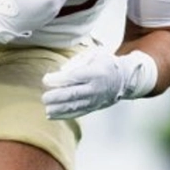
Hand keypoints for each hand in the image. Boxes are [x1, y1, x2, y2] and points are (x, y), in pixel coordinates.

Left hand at [42, 47, 156, 118]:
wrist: (124, 79)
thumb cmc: (106, 63)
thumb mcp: (96, 54)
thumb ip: (78, 60)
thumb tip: (62, 71)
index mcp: (95, 73)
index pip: (74, 77)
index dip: (58, 79)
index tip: (46, 79)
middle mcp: (95, 88)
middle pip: (73, 94)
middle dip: (57, 97)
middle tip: (44, 97)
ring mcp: (95, 100)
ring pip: (74, 106)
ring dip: (59, 109)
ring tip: (47, 108)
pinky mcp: (94, 107)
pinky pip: (78, 113)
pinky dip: (64, 115)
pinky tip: (52, 115)